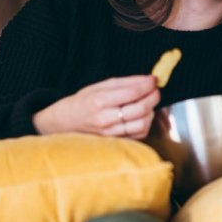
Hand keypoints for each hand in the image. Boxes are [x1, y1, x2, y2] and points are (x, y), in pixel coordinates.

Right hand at [33, 75, 159, 138]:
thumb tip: (150, 79)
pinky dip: (145, 123)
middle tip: (155, 90)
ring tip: (148, 103)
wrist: (66, 123)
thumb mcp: (100, 86)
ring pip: (142, 123)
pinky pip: (139, 134)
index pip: (133, 92)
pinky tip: (141, 116)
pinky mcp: (115, 142)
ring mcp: (110, 133)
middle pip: (140, 108)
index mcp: (100, 101)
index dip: (148, 85)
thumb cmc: (84, 101)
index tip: (154, 80)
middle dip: (154, 97)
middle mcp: (105, 119)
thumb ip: (126, 82)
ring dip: (151, 111)